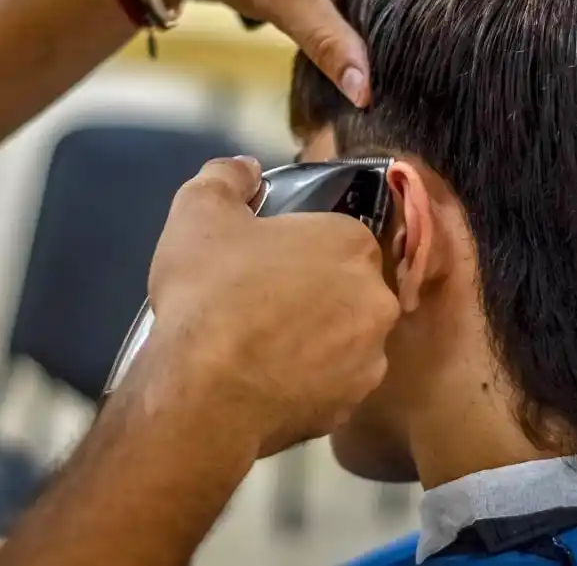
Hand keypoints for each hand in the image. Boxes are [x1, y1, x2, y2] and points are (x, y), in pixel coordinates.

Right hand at [142, 157, 398, 457]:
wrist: (202, 393)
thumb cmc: (209, 292)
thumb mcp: (199, 210)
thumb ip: (227, 176)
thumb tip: (247, 169)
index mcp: (353, 243)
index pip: (338, 235)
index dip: (299, 247)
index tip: (265, 262)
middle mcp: (377, 300)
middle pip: (346, 287)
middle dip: (312, 293)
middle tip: (261, 302)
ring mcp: (369, 359)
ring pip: (342, 339)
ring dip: (313, 339)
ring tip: (260, 347)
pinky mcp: (350, 408)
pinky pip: (330, 384)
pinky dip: (306, 382)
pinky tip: (265, 380)